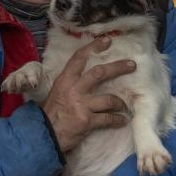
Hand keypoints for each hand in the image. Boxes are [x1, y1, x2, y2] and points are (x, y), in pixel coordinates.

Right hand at [41, 37, 134, 151]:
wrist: (44, 134)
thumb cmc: (51, 113)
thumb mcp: (57, 92)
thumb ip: (71, 83)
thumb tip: (88, 76)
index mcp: (65, 80)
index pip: (79, 58)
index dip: (94, 47)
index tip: (107, 41)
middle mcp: (74, 89)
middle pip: (100, 73)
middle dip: (118, 67)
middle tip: (132, 65)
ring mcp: (81, 105)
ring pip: (109, 99)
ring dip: (120, 103)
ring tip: (125, 106)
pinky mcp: (87, 121)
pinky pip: (108, 118)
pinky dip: (117, 119)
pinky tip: (122, 120)